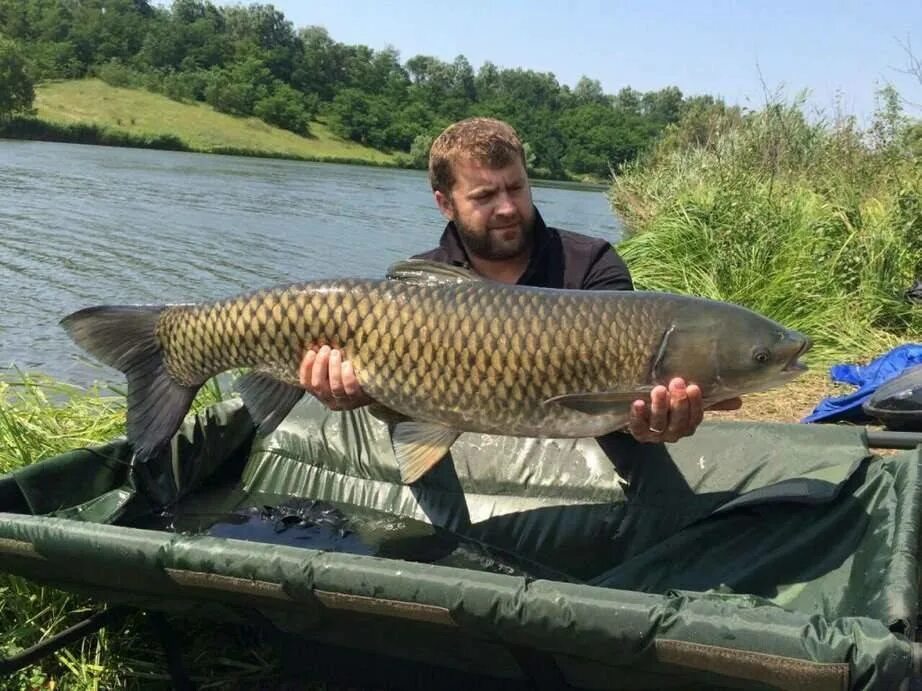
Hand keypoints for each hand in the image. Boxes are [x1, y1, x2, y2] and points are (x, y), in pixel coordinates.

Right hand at [298, 345, 372, 410]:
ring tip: (336, 352)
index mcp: (320, 393)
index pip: (307, 383)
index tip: (311, 352)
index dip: (306, 367)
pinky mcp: (358, 399)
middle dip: (320, 364)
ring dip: (333, 367)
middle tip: (326, 349)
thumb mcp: (334, 372)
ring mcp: (344, 402)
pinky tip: (348, 364)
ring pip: (334, 386)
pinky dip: (347, 375)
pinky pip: (350, 388)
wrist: (375, 390)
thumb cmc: (350, 375)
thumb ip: (325, 364)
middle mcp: (330, 400)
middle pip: (318, 385)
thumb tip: (317, 345)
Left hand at [627, 378, 741, 442]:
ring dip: (660, 406)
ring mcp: (655, 435)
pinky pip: (638, 428)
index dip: (695, 404)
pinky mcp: (638, 433)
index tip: (694, 387)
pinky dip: (637, 416)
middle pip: (679, 422)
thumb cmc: (669, 407)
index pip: (695, 417)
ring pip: (659, 424)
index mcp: (688, 425)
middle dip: (679, 403)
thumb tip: (739, 401)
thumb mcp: (689, 402)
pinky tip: (637, 403)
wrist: (640, 417)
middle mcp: (674, 433)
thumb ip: (712, 401)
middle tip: (676, 383)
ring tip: (658, 389)